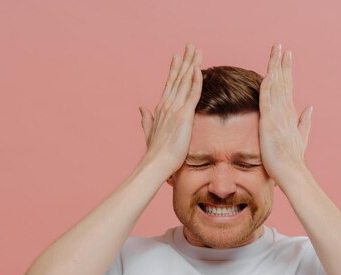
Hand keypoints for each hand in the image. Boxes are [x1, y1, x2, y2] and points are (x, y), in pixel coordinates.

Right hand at [139, 43, 202, 176]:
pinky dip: (195, 80)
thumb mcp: (149, 133)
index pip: (170, 85)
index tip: (178, 56)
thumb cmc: (155, 154)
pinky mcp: (184, 116)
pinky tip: (198, 68)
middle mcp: (167, 105)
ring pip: (185, 82)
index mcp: (161, 109)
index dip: (175, 70)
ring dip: (191, 64)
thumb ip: (146, 119)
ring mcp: (175, 109)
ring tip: (196, 50)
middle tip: (190, 45)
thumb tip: (142, 108)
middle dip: (184, 61)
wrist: (155, 164)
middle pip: (178, 78)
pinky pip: (191, 94)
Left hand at [259, 44, 312, 186]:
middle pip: (283, 82)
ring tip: (276, 52)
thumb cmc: (292, 159)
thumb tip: (310, 108)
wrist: (292, 172)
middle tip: (280, 46)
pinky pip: (268, 102)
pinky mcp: (270, 124)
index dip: (286, 70)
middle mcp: (285, 112)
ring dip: (276, 68)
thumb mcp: (300, 137)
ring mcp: (278, 117)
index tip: (286, 55)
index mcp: (289, 114)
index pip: (287, 87)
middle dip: (281, 63)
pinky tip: (268, 74)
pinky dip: (268, 87)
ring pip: (277, 87)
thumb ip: (305, 122)